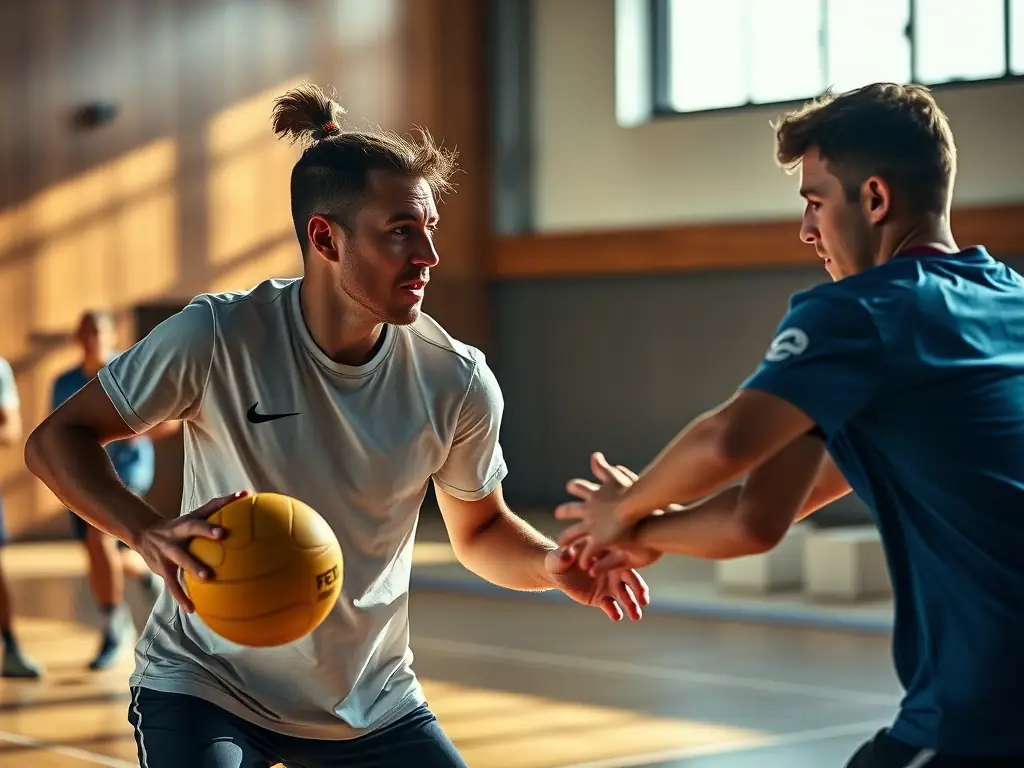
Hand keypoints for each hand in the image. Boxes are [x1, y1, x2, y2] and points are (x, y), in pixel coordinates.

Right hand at [133, 490, 248, 612]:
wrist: (145, 534)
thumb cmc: (182, 525)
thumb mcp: (196, 515)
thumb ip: (220, 506)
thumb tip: (248, 493)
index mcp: (189, 520)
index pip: (208, 509)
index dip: (222, 504)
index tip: (239, 502)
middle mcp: (178, 533)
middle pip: (193, 527)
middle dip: (207, 530)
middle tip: (223, 534)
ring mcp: (168, 550)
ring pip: (181, 558)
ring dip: (193, 567)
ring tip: (208, 578)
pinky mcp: (162, 568)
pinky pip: (172, 585)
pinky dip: (181, 597)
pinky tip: (193, 609)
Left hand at [543, 544, 649, 621]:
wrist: (558, 573)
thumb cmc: (559, 560)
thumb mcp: (559, 557)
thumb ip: (563, 556)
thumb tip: (567, 554)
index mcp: (606, 554)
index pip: (618, 559)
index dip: (624, 566)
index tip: (630, 575)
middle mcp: (613, 569)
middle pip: (629, 579)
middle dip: (638, 590)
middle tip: (644, 601)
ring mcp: (610, 584)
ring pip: (624, 594)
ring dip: (631, 604)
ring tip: (635, 616)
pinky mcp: (603, 598)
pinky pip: (610, 605)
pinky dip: (614, 610)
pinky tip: (616, 616)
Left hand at [560, 453, 663, 574]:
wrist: (641, 507)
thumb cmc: (634, 492)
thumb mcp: (616, 476)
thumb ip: (605, 468)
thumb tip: (594, 455)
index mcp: (595, 494)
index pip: (580, 487)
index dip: (575, 487)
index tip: (570, 486)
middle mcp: (589, 509)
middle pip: (569, 510)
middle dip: (563, 511)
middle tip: (558, 513)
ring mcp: (592, 526)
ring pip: (572, 534)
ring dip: (566, 540)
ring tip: (561, 547)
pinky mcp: (599, 540)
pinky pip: (588, 553)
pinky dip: (585, 559)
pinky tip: (583, 566)